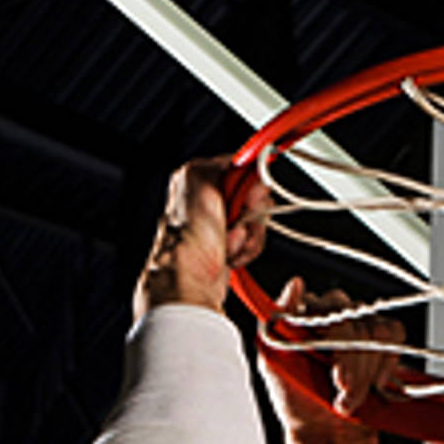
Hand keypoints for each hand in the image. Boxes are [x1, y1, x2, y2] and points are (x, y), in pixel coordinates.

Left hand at [135, 157, 269, 317]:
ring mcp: (219, 224)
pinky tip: (230, 256)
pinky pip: (253, 241)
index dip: (250, 186)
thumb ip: (227, 163)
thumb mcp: (201, 181)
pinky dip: (247, 250)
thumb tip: (252, 159)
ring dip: (249, 236)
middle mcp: (206, 199)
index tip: (248, 200)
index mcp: (196, 177)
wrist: (188, 283)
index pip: (241, 169)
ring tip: (230, 244)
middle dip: (250, 215)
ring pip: (256, 221)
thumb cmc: (188, 239)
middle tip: (236, 225)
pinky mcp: (228, 246)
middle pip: (253, 197)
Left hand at [257, 279, 403, 443]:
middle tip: (341, 387)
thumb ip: (276, 321)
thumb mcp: (272, 363)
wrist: (325, 433)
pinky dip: (387, 362)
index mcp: (304, 314)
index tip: (335, 372)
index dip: (335, 339)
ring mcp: (358, 326)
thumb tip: (296, 284)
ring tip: (349, 396)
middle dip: (350, 362)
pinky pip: (394, 335)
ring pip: (375, 331)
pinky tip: (375, 383)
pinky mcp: (382, 341)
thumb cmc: (295, 401)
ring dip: (365, 371)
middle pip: (353, 321)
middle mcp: (332, 314)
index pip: (325, 306)